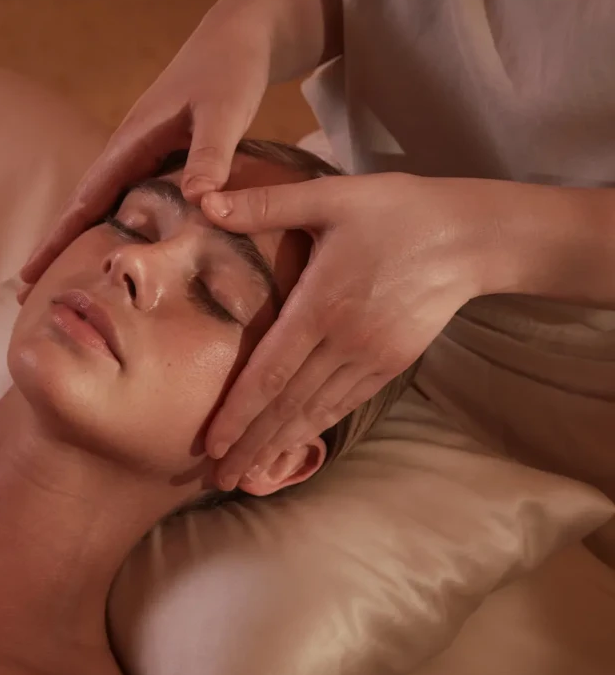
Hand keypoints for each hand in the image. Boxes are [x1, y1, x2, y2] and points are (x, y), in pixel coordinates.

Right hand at [19, 11, 271, 289]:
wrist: (244, 30)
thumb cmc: (233, 68)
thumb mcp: (226, 110)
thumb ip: (211, 154)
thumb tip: (198, 205)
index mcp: (133, 141)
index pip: (86, 200)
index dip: (58, 239)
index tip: (30, 275)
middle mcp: (129, 148)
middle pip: (83, 207)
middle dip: (56, 248)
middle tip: (30, 294)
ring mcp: (144, 151)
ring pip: (105, 204)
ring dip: (83, 238)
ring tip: (64, 278)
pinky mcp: (163, 153)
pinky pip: (132, 197)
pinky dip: (117, 224)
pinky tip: (119, 245)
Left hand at [200, 173, 501, 488]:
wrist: (470, 237)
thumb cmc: (396, 211)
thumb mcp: (331, 195)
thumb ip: (266, 203)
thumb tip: (204, 199)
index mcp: (322, 306)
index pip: (269, 373)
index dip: (238, 413)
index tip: (211, 444)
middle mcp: (345, 343)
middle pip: (287, 406)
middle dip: (251, 446)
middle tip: (218, 479)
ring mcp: (371, 359)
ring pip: (315, 412)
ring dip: (279, 446)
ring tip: (248, 476)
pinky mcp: (392, 364)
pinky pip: (345, 404)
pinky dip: (315, 428)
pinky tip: (295, 445)